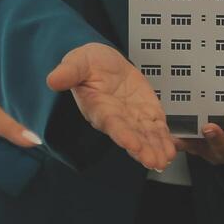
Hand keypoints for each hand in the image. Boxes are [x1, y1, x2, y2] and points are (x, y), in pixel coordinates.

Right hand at [46, 42, 174, 171]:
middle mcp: (116, 118)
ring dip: (156, 149)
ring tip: (166, 160)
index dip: (122, 134)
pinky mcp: (147, 113)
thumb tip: (52, 80)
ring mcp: (132, 118)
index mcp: (98, 107)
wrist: (103, 62)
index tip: (132, 144)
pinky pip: (157, 129)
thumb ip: (68, 72)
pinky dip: (164, 139)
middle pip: (131, 136)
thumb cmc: (88, 63)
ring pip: (146, 136)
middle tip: (155, 162)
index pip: (111, 123)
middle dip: (143, 149)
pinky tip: (171, 150)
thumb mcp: (77, 61)